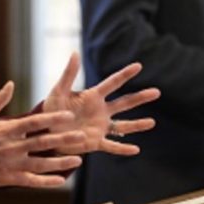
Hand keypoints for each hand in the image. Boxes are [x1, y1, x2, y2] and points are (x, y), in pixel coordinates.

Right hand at [0, 81, 84, 188]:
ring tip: (78, 160)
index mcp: (7, 129)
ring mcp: (11, 164)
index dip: (53, 118)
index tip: (69, 115)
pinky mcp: (8, 179)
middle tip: (82, 136)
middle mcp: (12, 146)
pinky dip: (46, 182)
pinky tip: (61, 180)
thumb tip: (11, 83)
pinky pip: (31, 181)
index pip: (35, 121)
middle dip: (64, 139)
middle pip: (43, 142)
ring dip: (61, 162)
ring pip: (41, 163)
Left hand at [43, 53, 160, 155]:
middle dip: (140, 97)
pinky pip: (112, 146)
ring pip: (123, 125)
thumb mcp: (58, 91)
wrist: (47, 132)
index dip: (125, 74)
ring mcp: (100, 126)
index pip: (112, 83)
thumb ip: (68, 74)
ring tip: (152, 123)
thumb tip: (74, 53)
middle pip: (124, 103)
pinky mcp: (96, 142)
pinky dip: (123, 148)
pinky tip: (136, 150)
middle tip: (156, 92)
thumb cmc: (52, 109)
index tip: (138, 66)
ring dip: (137, 124)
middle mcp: (101, 111)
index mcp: (93, 96)